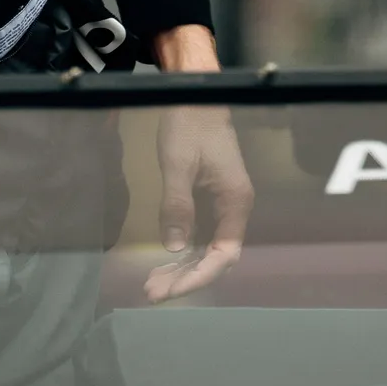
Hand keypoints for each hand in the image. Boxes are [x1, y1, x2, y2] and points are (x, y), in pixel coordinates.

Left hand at [145, 22, 253, 298]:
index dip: (198, 277)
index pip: (223, 255)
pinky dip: (182, 252)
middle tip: (151, 293)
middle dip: (185, 278)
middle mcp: (233, 208)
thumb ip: (177, 206)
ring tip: (151, 285)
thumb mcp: (179, 163)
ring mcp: (222, 205)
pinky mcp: (210, 199)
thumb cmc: (190, 123)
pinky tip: (163, 262)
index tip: (171, 289)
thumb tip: (173, 249)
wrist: (195, 92)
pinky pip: (200, 235)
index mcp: (235, 201)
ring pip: (205, 249)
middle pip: (214, 258)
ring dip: (181, 268)